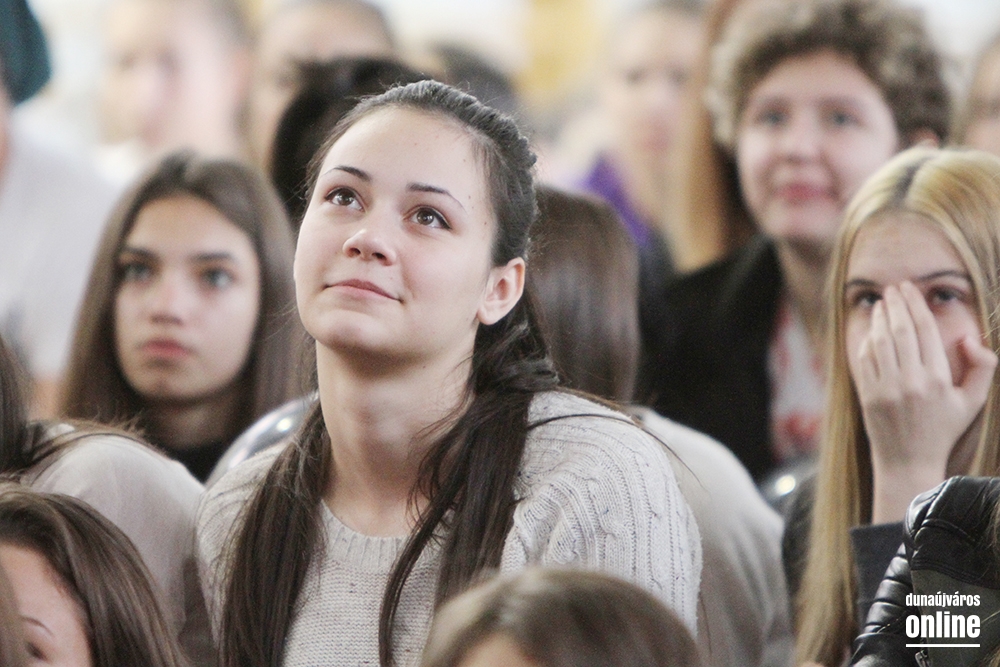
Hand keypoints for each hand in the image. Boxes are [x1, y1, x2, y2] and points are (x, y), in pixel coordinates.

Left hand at [853, 282, 996, 521]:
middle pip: (900, 331)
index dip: (916, 306)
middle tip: (894, 288)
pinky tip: (871, 330)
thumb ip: (983, 367)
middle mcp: (910, 381)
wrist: (908, 460)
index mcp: (937, 379)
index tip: (910, 290)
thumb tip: (968, 338)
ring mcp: (886, 388)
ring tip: (882, 303)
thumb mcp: (973, 401)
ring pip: (880, 342)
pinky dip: (867, 341)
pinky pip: (865, 360)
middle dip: (897, 304)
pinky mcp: (868, 395)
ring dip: (879, 319)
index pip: (925, 331)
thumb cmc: (943, 429)